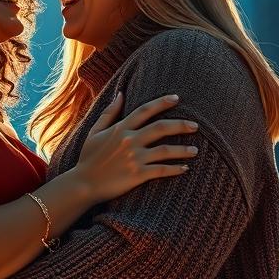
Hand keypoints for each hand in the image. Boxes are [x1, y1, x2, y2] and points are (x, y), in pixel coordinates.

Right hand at [74, 92, 199, 202]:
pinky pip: (161, 170)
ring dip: (183, 149)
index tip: (177, 98)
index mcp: (120, 128)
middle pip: (161, 128)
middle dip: (181, 125)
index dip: (162, 102)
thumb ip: (109, 112)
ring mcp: (134, 158)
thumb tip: (121, 94)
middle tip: (196, 125)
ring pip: (165, 150)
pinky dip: (176, 169)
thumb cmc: (88, 158)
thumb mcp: (95, 131)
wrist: (83, 184)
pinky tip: (185, 168)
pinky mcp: (137, 175)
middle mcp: (129, 140)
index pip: (145, 110)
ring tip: (196, 150)